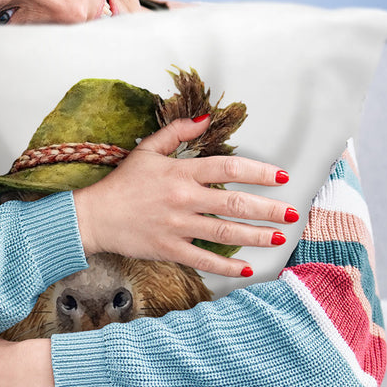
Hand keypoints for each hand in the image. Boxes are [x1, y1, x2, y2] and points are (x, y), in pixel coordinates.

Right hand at [71, 115, 296, 277]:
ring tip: (278, 237)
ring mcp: (178, 226)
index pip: (229, 168)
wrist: (95, 215)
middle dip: (268, 209)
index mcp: (181, 172)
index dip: (259, 172)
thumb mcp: (148, 150)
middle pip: (235, 203)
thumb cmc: (122, 183)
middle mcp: (184, 198)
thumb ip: (177, 132)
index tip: (280, 177)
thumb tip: (207, 118)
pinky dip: (225, 265)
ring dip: (256, 235)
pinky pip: (203, 259)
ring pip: (225, 232)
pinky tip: (245, 268)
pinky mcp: (169, 249)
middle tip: (291, 213)